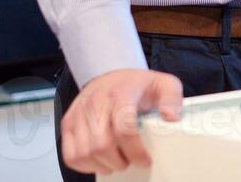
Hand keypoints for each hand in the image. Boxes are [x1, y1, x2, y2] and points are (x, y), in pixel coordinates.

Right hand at [60, 68, 182, 174]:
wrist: (112, 74)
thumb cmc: (137, 85)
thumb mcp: (163, 84)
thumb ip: (172, 98)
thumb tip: (170, 117)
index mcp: (120, 93)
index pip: (123, 128)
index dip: (135, 151)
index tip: (145, 159)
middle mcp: (95, 102)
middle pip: (101, 145)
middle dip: (119, 161)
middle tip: (129, 161)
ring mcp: (79, 113)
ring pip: (85, 153)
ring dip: (103, 165)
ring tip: (116, 161)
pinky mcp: (68, 123)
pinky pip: (70, 155)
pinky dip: (85, 165)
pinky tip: (100, 161)